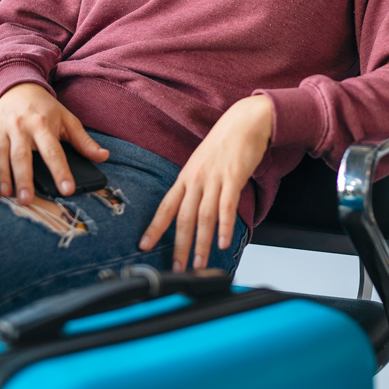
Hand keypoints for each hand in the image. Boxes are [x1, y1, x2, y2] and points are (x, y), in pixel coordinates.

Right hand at [0, 82, 107, 203]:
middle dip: (24, 179)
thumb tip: (104, 156)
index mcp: (43, 123)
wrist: (17, 88)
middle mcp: (21, 126)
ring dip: (2, 176)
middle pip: (22, 155)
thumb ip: (84, 141)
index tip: (68, 190)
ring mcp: (2, 129)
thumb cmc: (45, 109)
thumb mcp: (67, 119)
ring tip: (6, 196)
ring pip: (0, 154)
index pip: (53, 151)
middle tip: (27, 200)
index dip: (61, 171)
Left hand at [139, 95, 272, 270]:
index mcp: (186, 176)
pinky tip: (222, 242)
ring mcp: (214, 178)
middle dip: (179, 246)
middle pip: (183, 217)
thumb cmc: (225, 142)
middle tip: (177, 267)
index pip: (165, 206)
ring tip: (199, 263)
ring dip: (201, 243)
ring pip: (204, 216)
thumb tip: (190, 208)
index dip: (154, 228)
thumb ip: (196, 186)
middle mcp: (196, 179)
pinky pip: (227, 206)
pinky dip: (224, 227)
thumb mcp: (201, 163)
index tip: (144, 245)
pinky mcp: (233, 177)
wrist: (245, 121)